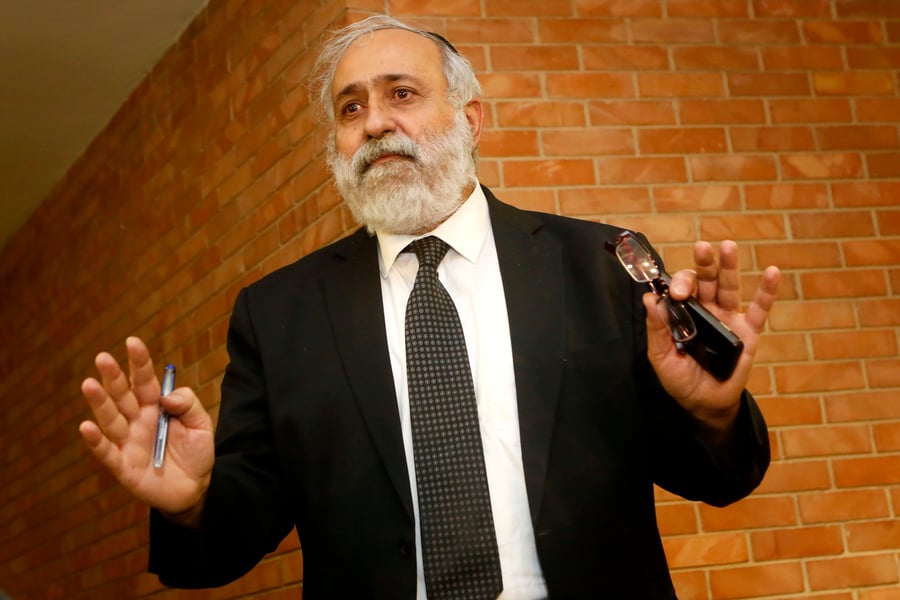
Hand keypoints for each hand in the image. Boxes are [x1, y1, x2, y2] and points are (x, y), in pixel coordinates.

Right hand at [79, 336, 214, 519]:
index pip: (145, 380)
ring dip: (100, 403)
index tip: (132, 342)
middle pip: (123, 396)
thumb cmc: (197, 453)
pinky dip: (96, 441)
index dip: (139, 362)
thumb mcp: (201, 424)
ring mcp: (128, 442)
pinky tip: (86, 426)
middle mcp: (137, 420)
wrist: (196, 488)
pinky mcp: (123, 466)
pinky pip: (106, 452)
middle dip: (114, 377)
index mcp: (156, 407)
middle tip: (103, 357)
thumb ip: (188, 405)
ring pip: (111, 419)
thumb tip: (167, 396)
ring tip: (89, 384)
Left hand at [645, 240, 779, 435]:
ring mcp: (729, 318)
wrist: (705, 403)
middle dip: (704, 264)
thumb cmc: (681, 379)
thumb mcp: (661, 356)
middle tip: (702, 248)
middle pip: (706, 280)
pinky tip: (773, 273)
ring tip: (728, 247)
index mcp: (684, 313)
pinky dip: (767, 292)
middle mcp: (707, 310)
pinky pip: (760, 309)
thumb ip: (657, 329)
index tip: (677, 293)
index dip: (680, 285)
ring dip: (730, 267)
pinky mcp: (748, 332)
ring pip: (730, 287)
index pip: (683, 289)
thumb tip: (649, 299)